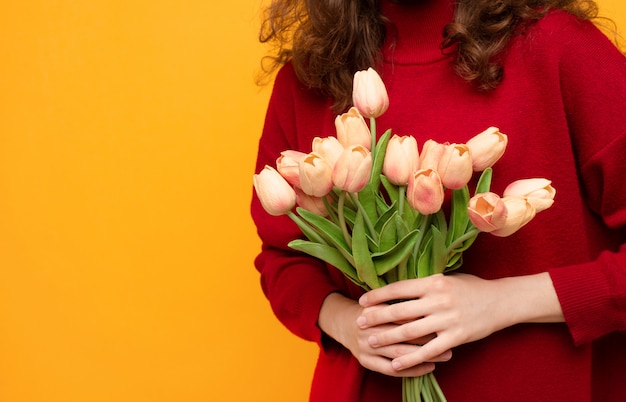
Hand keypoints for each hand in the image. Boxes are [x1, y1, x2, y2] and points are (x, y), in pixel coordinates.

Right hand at [318, 292, 451, 376]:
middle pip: (402, 334)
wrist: (344, 323)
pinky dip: (412, 370)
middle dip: (429, 337)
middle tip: (451, 337)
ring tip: (447, 355)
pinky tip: (429, 367)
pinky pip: (391, 370)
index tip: (446, 316)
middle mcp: (367, 328)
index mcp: (373, 308)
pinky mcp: (365, 361)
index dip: (424, 315)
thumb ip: (404, 294)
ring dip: (425, 355)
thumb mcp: (383, 297)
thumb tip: (436, 282)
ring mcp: (365, 346)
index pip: (402, 312)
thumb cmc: (374, 308)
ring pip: (399, 353)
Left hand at [357, 272, 562, 371]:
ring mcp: (447, 319)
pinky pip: (428, 351)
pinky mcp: (456, 337)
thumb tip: (400, 288)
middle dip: (376, 318)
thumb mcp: (447, 279)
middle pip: (399, 310)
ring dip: (387, 338)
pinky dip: (410, 358)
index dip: (378, 296)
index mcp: (434, 282)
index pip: (398, 289)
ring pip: (410, 331)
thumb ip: (426, 285)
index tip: (362, 301)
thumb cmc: (472, 288)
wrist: (502, 301)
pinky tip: (396, 363)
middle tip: (359, 323)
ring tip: (371, 342)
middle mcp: (438, 300)